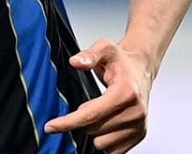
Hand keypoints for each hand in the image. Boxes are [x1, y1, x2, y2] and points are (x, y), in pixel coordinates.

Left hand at [44, 37, 153, 152]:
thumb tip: (75, 62)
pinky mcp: (139, 135)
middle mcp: (136, 112)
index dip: (68, 122)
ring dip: (94, 132)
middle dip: (83, 121)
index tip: (50, 127)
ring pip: (103, 144)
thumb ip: (89, 55)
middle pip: (94, 131)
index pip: (91, 115)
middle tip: (88, 104)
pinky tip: (104, 124)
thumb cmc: (121, 61)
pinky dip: (105, 140)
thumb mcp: (104, 48)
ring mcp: (139, 126)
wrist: (141, 69)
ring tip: (98, 113)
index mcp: (125, 93)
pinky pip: (114, 151)